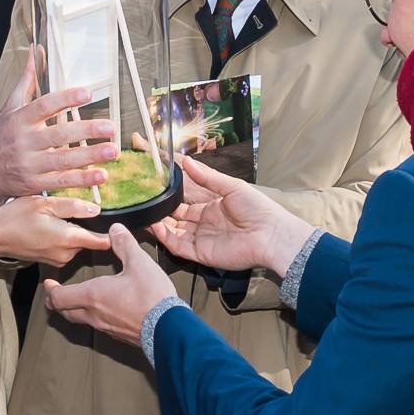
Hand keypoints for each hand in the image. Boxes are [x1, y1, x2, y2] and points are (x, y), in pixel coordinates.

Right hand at [0, 46, 116, 202]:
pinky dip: (82, 180)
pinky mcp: (35, 183)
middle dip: (86, 131)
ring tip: (112, 151)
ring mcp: (30, 164)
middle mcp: (24, 142)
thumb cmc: (1, 135)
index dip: (65, 99)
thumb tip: (35, 51)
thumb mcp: (10, 106)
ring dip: (90, 156)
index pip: (43, 106)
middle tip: (110, 127)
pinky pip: (61, 182)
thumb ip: (28, 80)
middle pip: (58, 135)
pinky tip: (100, 175)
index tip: (86, 93)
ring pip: (63, 160)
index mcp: (20, 120)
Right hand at [0, 194, 111, 270]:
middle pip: (90, 240)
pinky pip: (67, 247)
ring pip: (78, 243)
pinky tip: (53, 225)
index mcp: (68, 238)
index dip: (113, 233)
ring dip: (76, 231)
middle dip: (90, 227)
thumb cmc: (15, 217)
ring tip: (64, 216)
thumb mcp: (44, 203)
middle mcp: (67, 253)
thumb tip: (96, 209)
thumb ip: (72, 206)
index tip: (122, 224)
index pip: (102, 241)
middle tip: (84, 209)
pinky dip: (65, 237)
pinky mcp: (52, 260)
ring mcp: (59, 259)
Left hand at [43, 224, 176, 347]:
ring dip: (73, 309)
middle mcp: (93, 314)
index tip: (48, 282)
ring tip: (76, 298)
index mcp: (93, 295)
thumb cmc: (151, 296)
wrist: (169, 328)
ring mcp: (104, 327)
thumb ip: (124, 244)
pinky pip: (96, 325)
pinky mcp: (117, 335)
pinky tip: (102, 308)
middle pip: (64, 311)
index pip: (58, 297)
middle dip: (57, 301)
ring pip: (79, 319)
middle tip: (56, 291)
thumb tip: (115, 229)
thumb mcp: (139, 263)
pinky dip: (90, 316)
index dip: (50, 290)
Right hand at [148, 156, 313, 275]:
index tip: (154, 182)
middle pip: (176, 213)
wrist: (271, 236)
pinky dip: (165, 237)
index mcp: (212, 204)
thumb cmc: (258, 209)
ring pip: (173, 230)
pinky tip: (155, 227)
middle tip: (142, 197)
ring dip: (159, 222)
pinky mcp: (201, 252)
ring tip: (143, 211)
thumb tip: (187, 161)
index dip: (170, 190)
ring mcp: (201, 237)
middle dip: (159, 206)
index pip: (185, 196)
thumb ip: (207, 176)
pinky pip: (178, 246)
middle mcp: (204, 220)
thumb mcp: (231, 186)